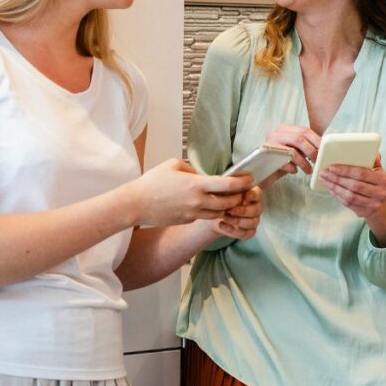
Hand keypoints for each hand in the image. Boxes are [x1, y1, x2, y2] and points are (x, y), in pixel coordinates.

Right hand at [133, 158, 252, 226]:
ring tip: (231, 198)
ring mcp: (193, 213)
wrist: (136, 204)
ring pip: (219, 212)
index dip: (242, 182)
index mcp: (196, 185)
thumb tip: (202, 174)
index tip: (249, 179)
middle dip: (239, 197)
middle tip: (243, 190)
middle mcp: (198, 201)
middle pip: (229, 202)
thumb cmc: (152, 182)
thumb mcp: (173, 165)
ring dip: (227, 206)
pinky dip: (212, 211)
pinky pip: (205, 216)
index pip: (228, 185)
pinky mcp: (187, 220)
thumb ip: (192, 168)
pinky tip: (212, 204)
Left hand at [211, 185, 262, 239]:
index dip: (253, 195)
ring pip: (252, 222)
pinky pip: (246, 233)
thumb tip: (240, 174)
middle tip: (230, 210)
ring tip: (224, 217)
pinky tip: (223, 225)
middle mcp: (256, 207)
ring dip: (238, 220)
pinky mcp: (248, 231)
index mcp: (253, 195)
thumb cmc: (222, 198)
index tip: (245, 196)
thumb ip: (233, 181)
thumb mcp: (225, 187)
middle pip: (257, 210)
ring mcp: (253, 220)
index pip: (258, 194)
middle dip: (243, 211)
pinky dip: (234, 231)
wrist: (214, 213)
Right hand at [262, 124, 321, 177]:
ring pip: (292, 151)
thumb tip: (323, 147)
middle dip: (311, 151)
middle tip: (317, 161)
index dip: (317, 140)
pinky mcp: (266, 157)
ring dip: (304, 163)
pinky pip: (284, 162)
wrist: (262, 169)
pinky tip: (294, 171)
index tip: (324, 150)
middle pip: (299, 138)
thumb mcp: (294, 148)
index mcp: (284, 129)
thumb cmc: (281, 158)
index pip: (304, 130)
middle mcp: (276, 133)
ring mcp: (269, 144)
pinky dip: (292, 168)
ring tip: (308, 170)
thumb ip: (304, 145)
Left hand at [320, 153, 385, 219]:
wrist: (384, 206)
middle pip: (354, 185)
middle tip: (324, 172)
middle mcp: (380, 193)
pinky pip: (348, 204)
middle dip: (336, 178)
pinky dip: (337, 196)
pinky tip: (330, 189)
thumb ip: (374, 161)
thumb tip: (371, 150)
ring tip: (324, 180)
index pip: (361, 174)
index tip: (332, 166)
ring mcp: (373, 205)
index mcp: (383, 179)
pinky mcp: (364, 213)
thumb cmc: (378, 184)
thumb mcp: (379, 171)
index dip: (345, 170)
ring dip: (334, 187)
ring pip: (349, 196)